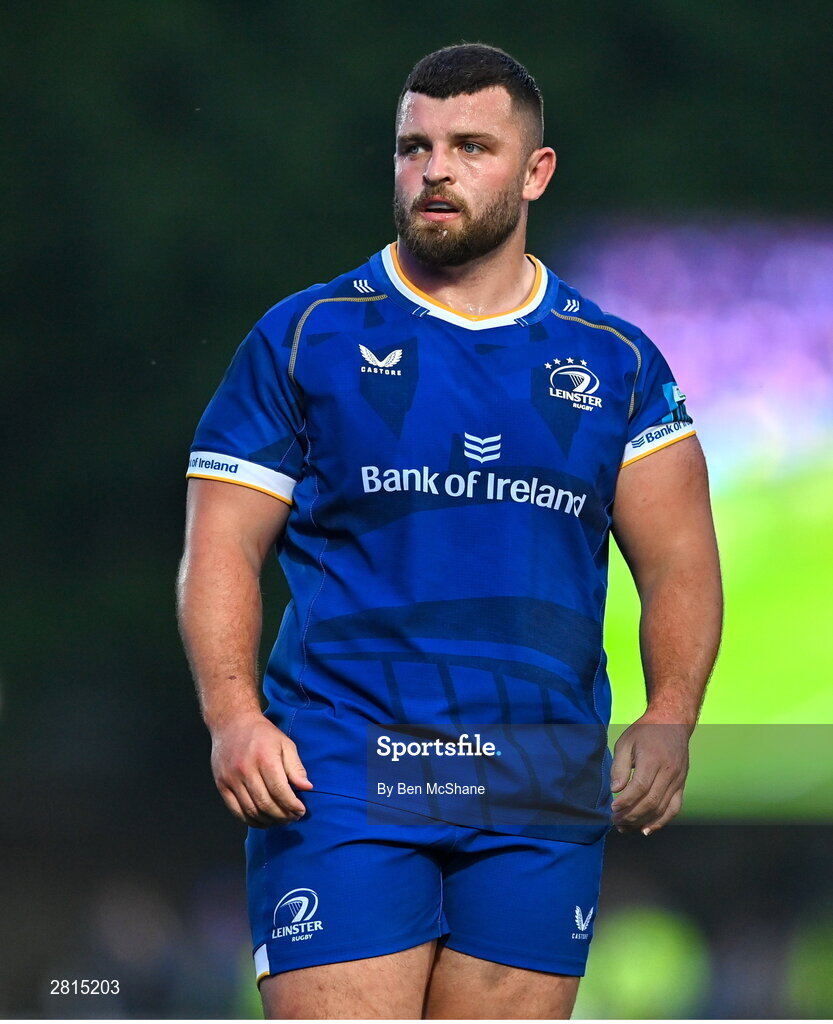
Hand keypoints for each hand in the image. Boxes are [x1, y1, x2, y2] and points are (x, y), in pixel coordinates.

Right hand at [210, 712, 313, 827]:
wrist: (232, 723)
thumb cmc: (262, 734)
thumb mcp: (285, 744)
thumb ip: (296, 767)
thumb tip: (307, 787)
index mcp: (264, 758)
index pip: (280, 790)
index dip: (292, 805)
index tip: (301, 811)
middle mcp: (245, 769)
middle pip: (265, 803)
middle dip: (283, 816)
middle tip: (293, 818)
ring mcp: (231, 778)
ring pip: (251, 810)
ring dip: (268, 821)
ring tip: (280, 821)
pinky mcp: (221, 785)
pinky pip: (236, 811)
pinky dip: (250, 820)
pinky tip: (262, 821)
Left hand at [610, 714, 691, 834]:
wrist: (672, 723)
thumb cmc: (645, 732)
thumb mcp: (626, 742)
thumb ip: (620, 766)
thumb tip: (616, 790)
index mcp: (653, 759)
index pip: (640, 787)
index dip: (626, 801)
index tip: (612, 809)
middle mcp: (669, 772)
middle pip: (651, 802)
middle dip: (631, 816)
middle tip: (615, 821)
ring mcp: (678, 780)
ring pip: (662, 809)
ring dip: (643, 822)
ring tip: (626, 828)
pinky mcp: (682, 785)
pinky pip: (674, 808)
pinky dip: (661, 822)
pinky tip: (647, 829)